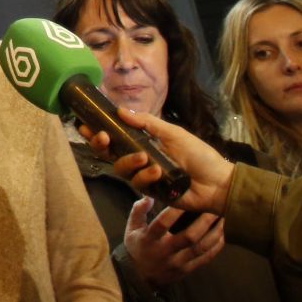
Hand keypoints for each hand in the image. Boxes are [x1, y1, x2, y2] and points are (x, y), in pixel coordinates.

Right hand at [88, 106, 234, 216]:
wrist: (217, 183)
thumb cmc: (199, 155)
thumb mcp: (174, 133)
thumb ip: (148, 123)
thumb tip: (121, 110)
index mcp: (144, 142)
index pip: (115, 136)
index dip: (98, 131)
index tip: (85, 124)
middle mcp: (139, 158)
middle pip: (109, 153)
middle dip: (100, 145)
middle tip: (102, 137)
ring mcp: (143, 176)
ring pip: (120, 169)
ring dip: (129, 161)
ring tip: (145, 158)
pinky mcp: (149, 191)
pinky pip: (137, 183)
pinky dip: (145, 176)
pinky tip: (157, 172)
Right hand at [123, 196, 224, 289]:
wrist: (140, 278)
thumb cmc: (136, 248)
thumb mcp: (131, 229)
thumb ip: (138, 211)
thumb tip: (150, 195)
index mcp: (149, 239)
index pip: (162, 223)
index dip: (175, 211)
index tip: (187, 197)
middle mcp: (165, 252)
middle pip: (189, 236)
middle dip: (204, 221)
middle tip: (215, 208)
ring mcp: (178, 263)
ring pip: (200, 248)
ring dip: (214, 233)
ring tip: (224, 219)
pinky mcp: (187, 270)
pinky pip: (205, 258)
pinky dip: (216, 247)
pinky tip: (223, 236)